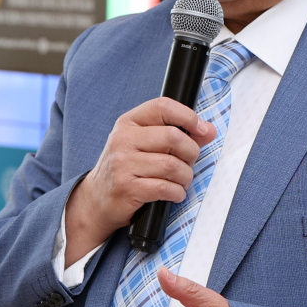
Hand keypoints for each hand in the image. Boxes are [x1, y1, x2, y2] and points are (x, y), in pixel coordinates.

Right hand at [63, 98, 215, 265]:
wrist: (97, 199)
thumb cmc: (126, 169)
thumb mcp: (145, 144)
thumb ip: (177, 134)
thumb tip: (209, 130)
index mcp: (128, 123)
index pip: (162, 107)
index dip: (188, 116)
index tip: (202, 130)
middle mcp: (123, 140)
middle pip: (173, 137)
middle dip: (190, 153)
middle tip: (188, 162)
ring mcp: (123, 164)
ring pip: (172, 165)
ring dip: (185, 176)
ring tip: (181, 181)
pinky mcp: (127, 188)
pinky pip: (165, 187)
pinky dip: (177, 192)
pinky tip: (174, 193)